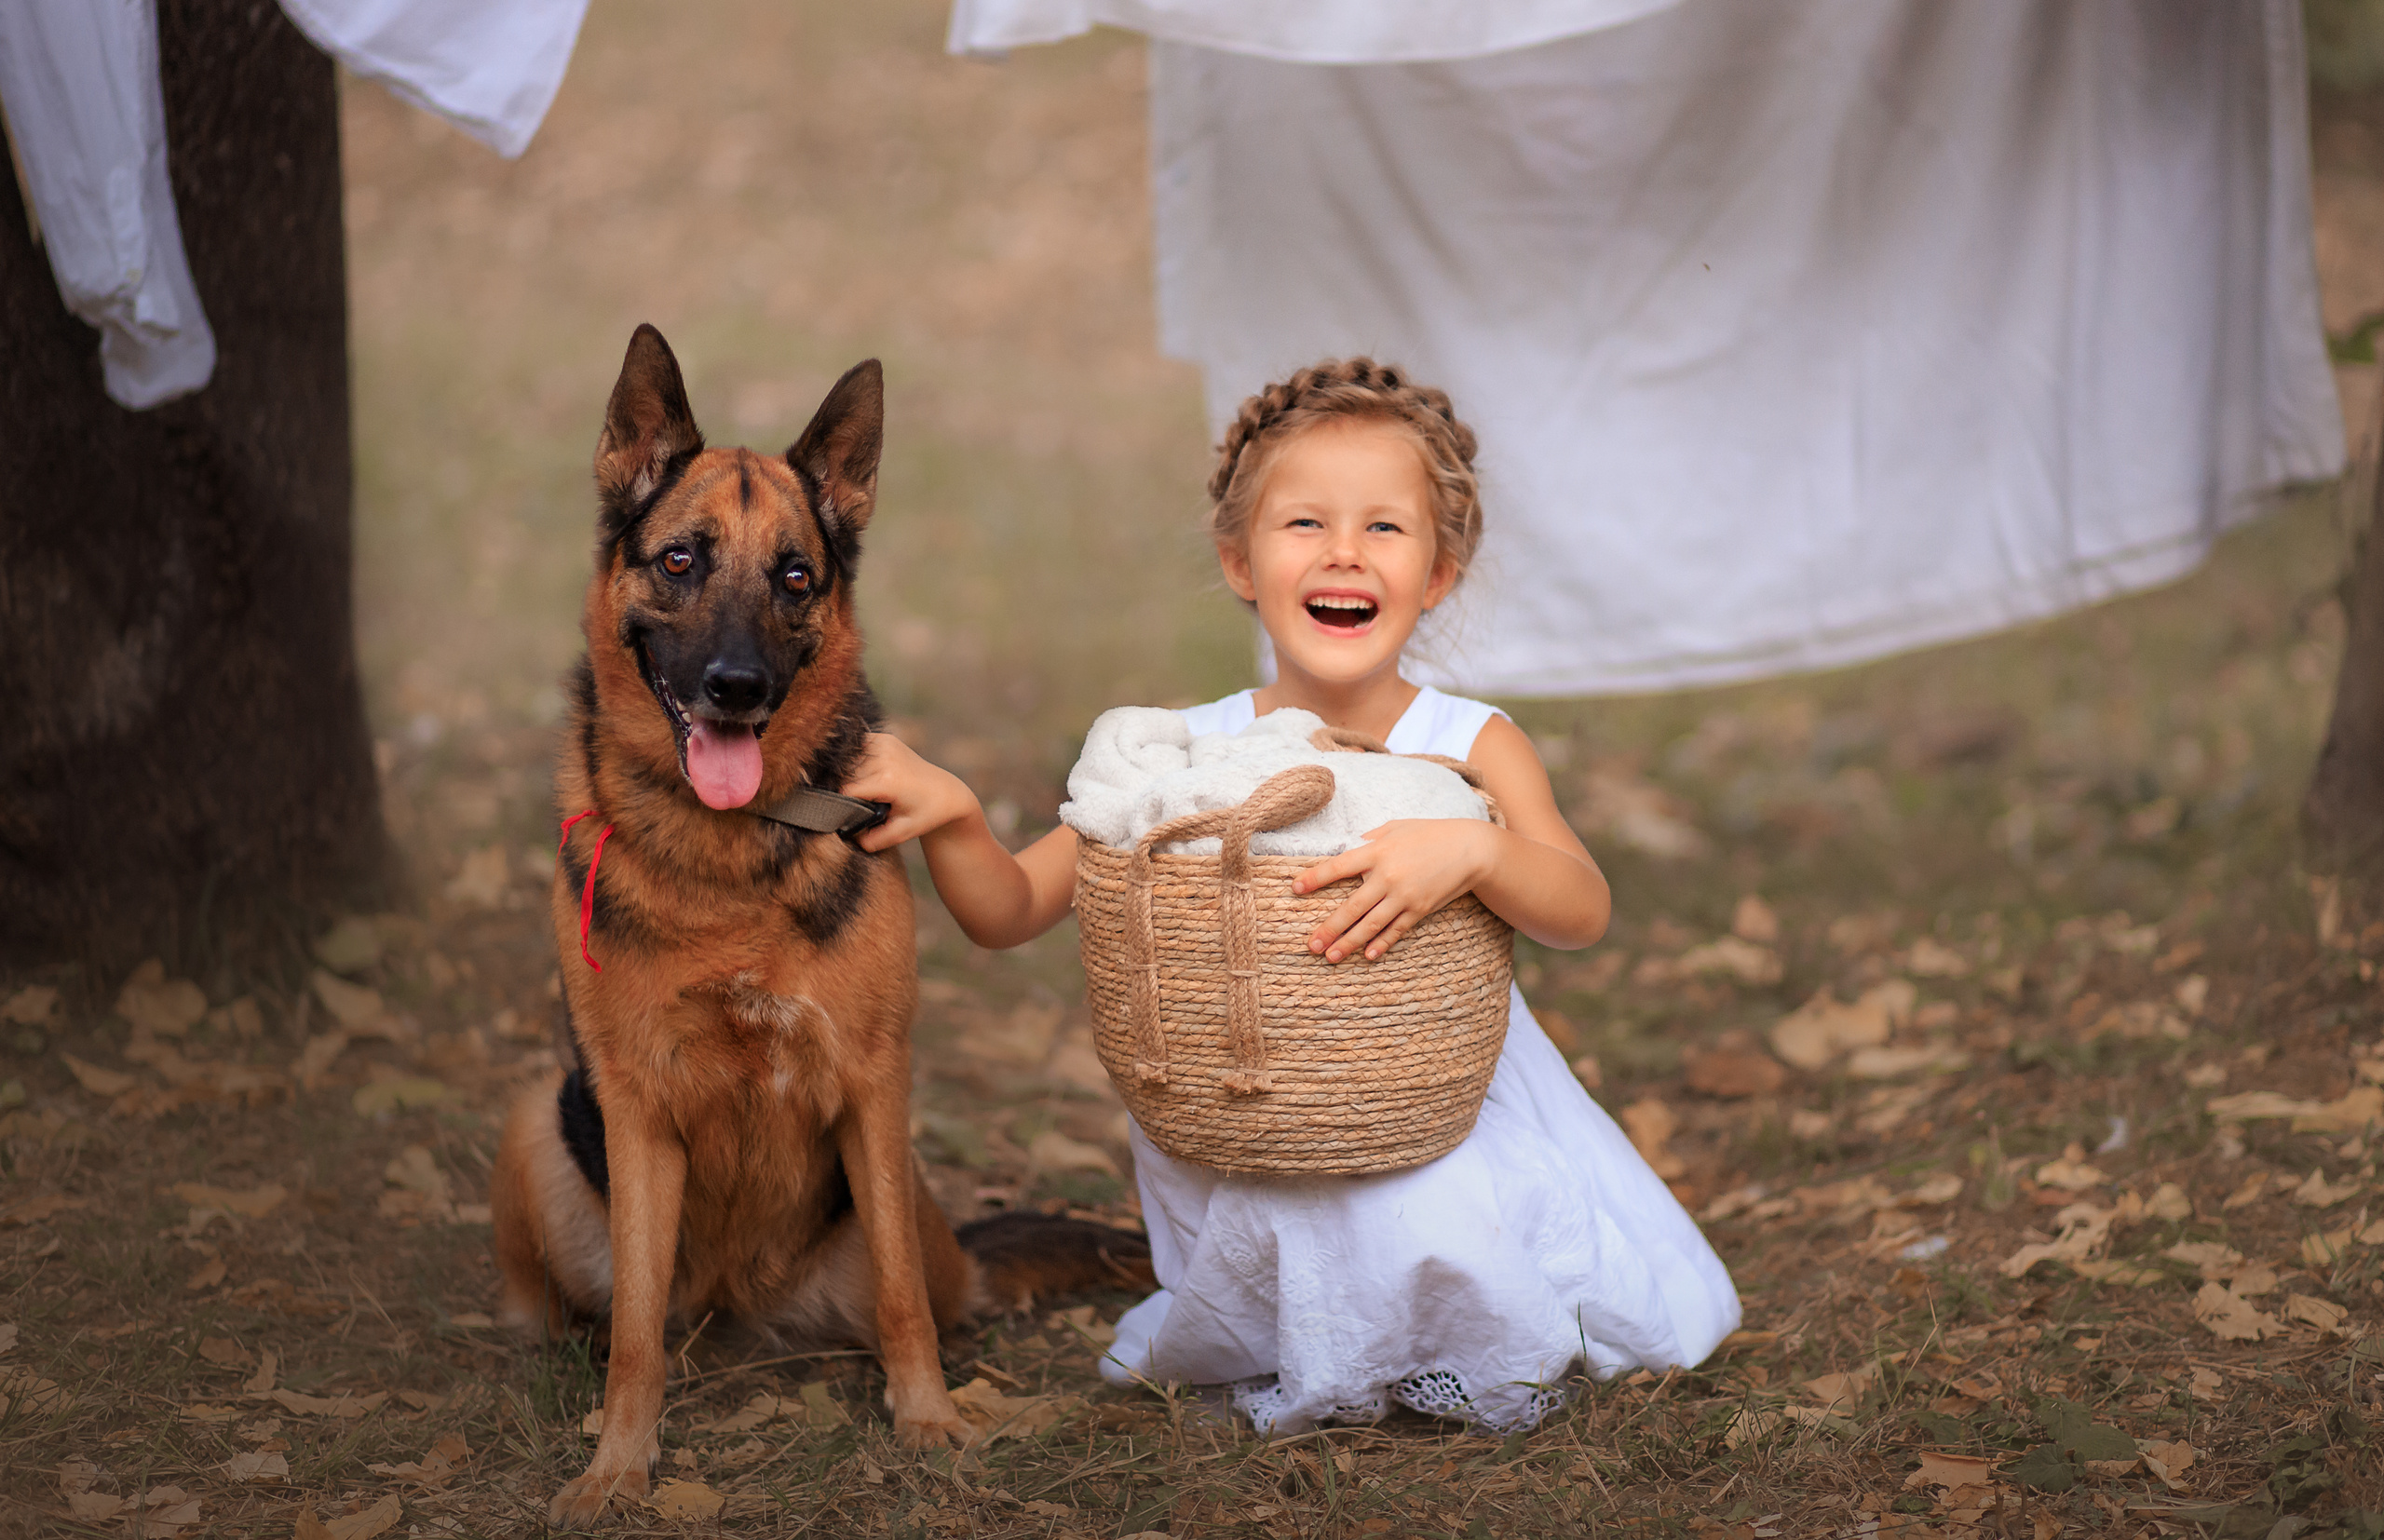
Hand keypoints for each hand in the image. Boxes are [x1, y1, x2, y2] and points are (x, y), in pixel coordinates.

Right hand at [839, 733, 982, 853]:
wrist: (945, 792)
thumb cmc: (923, 815)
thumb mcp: (900, 834)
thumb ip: (871, 840)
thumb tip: (845, 835)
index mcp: (888, 780)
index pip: (845, 791)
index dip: (841, 805)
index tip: (844, 815)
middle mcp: (885, 757)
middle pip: (844, 775)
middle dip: (843, 790)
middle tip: (856, 804)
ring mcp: (885, 744)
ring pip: (846, 761)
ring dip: (846, 775)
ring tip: (862, 791)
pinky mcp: (884, 738)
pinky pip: (856, 750)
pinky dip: (854, 763)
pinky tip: (862, 774)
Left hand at [1292, 819, 1497, 962]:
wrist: (1471, 849)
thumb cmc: (1430, 834)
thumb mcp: (1397, 827)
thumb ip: (1371, 839)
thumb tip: (1349, 848)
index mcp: (1377, 851)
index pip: (1339, 866)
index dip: (1315, 878)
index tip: (1295, 889)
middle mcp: (1388, 876)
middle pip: (1351, 906)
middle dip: (1329, 927)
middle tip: (1310, 945)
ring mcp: (1405, 895)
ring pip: (1371, 925)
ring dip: (1349, 943)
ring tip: (1331, 956)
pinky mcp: (1420, 909)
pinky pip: (1396, 930)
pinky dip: (1382, 944)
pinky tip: (1368, 956)